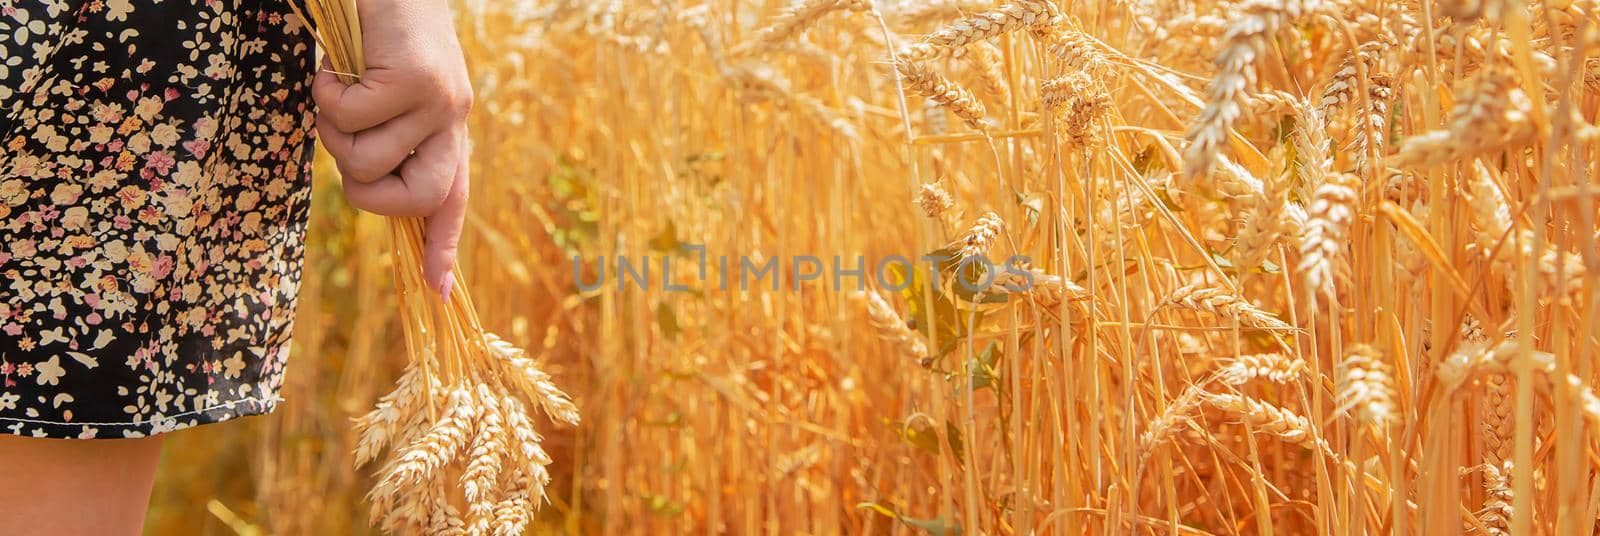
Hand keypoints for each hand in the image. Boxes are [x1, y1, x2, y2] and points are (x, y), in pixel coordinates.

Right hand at [312, 0, 472, 298]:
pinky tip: (335, 65)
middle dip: (367, 192)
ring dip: (333, 127)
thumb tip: (367, 183)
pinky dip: (324, 93)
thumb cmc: (370, 31)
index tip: (437, 291)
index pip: (451, 196)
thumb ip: (385, 136)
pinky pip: (350, 117)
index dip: (441, 245)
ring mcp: (440, 100)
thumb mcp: (382, 91)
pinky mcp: (417, 80)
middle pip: (417, 198)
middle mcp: (453, 116)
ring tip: (338, 87)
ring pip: (368, 158)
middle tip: (343, 152)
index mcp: (447, 125)